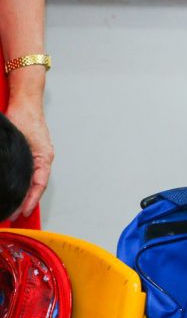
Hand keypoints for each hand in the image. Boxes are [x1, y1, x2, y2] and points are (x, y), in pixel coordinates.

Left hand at [4, 100, 52, 219]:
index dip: (30, 200)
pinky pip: (31, 172)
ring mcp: (38, 155)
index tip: (22, 212)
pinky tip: (15, 188)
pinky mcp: (31, 152)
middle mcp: (43, 159)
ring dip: (25, 194)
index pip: (39, 185)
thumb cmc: (24, 117)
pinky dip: (25, 184)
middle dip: (26, 202)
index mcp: (44, 158)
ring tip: (15, 206)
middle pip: (37, 185)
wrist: (25, 102)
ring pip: (33, 180)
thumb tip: (11, 178)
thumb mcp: (19, 143)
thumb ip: (20, 162)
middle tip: (14, 215)